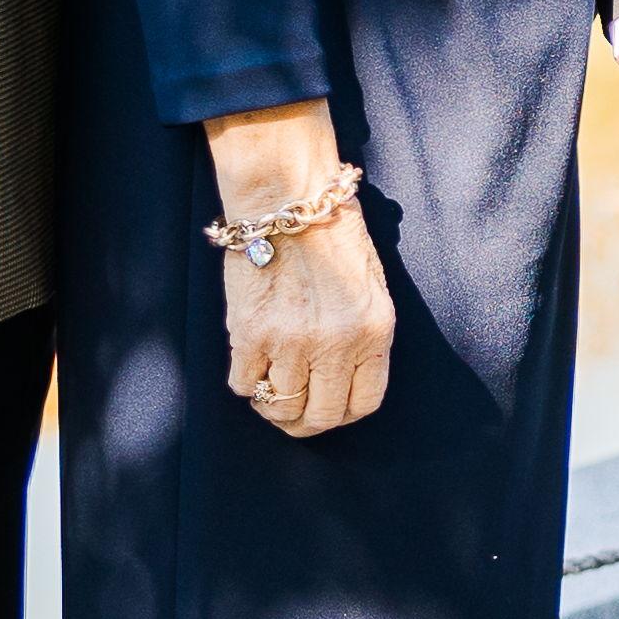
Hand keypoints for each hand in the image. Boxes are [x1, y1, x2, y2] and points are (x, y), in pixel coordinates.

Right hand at [208, 107, 392, 438]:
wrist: (287, 196)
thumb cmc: (331, 232)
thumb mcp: (369, 285)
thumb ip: (363, 334)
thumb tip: (343, 379)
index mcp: (374, 330)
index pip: (363, 404)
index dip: (342, 414)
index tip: (328, 408)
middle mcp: (337, 343)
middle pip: (321, 416)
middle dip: (307, 422)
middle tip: (294, 412)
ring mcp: (292, 342)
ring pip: (281, 407)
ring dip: (273, 404)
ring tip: (270, 386)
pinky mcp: (251, 334)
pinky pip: (244, 384)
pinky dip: (247, 382)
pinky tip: (252, 363)